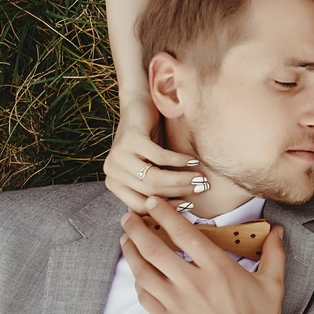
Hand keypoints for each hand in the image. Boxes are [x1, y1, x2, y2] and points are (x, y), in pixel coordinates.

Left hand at [104, 97, 202, 211]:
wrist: (140, 103)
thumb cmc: (150, 138)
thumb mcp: (152, 166)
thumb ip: (159, 186)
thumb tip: (184, 210)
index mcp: (114, 183)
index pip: (141, 206)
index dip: (166, 208)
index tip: (188, 206)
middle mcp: (112, 172)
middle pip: (151, 192)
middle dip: (180, 192)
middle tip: (202, 188)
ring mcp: (118, 156)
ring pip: (155, 179)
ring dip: (182, 179)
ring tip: (200, 178)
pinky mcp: (129, 141)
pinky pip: (160, 158)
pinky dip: (179, 161)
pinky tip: (192, 160)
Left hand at [119, 197, 301, 313]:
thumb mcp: (273, 284)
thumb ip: (273, 253)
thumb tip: (276, 230)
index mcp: (219, 269)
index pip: (184, 233)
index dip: (164, 214)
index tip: (153, 202)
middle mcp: (195, 284)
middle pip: (155, 249)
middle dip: (137, 228)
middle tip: (129, 216)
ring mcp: (178, 305)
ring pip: (144, 272)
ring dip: (131, 252)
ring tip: (126, 239)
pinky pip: (145, 297)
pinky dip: (138, 281)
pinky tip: (138, 273)